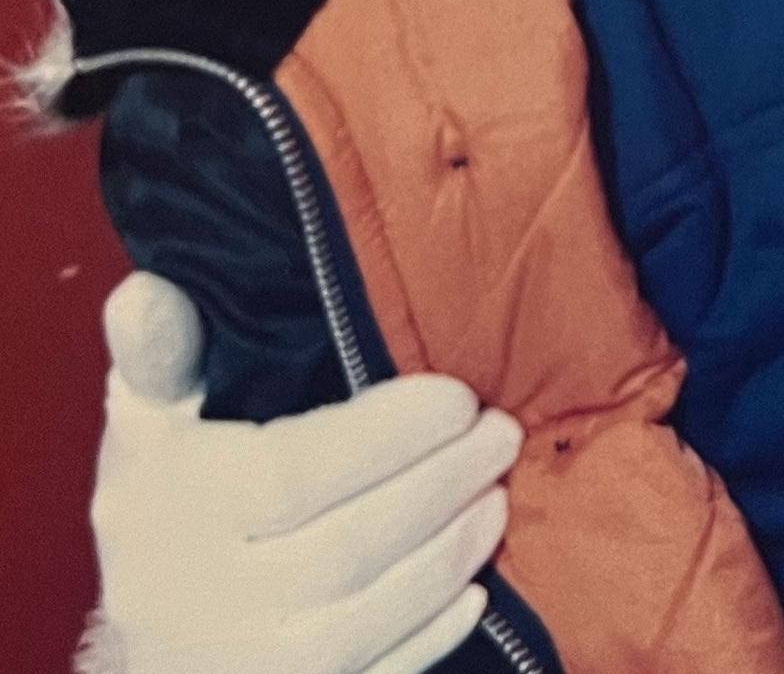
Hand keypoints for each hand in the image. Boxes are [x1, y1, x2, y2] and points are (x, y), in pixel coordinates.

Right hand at [85, 272, 523, 673]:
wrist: (140, 647)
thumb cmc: (165, 506)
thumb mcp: (148, 424)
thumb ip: (160, 353)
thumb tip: (147, 288)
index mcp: (177, 513)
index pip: (298, 474)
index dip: (390, 435)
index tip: (459, 396)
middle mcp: (202, 601)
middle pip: (348, 547)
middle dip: (442, 485)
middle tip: (501, 433)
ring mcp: (245, 668)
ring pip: (367, 617)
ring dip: (450, 553)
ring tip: (498, 492)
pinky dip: (430, 634)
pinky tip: (473, 584)